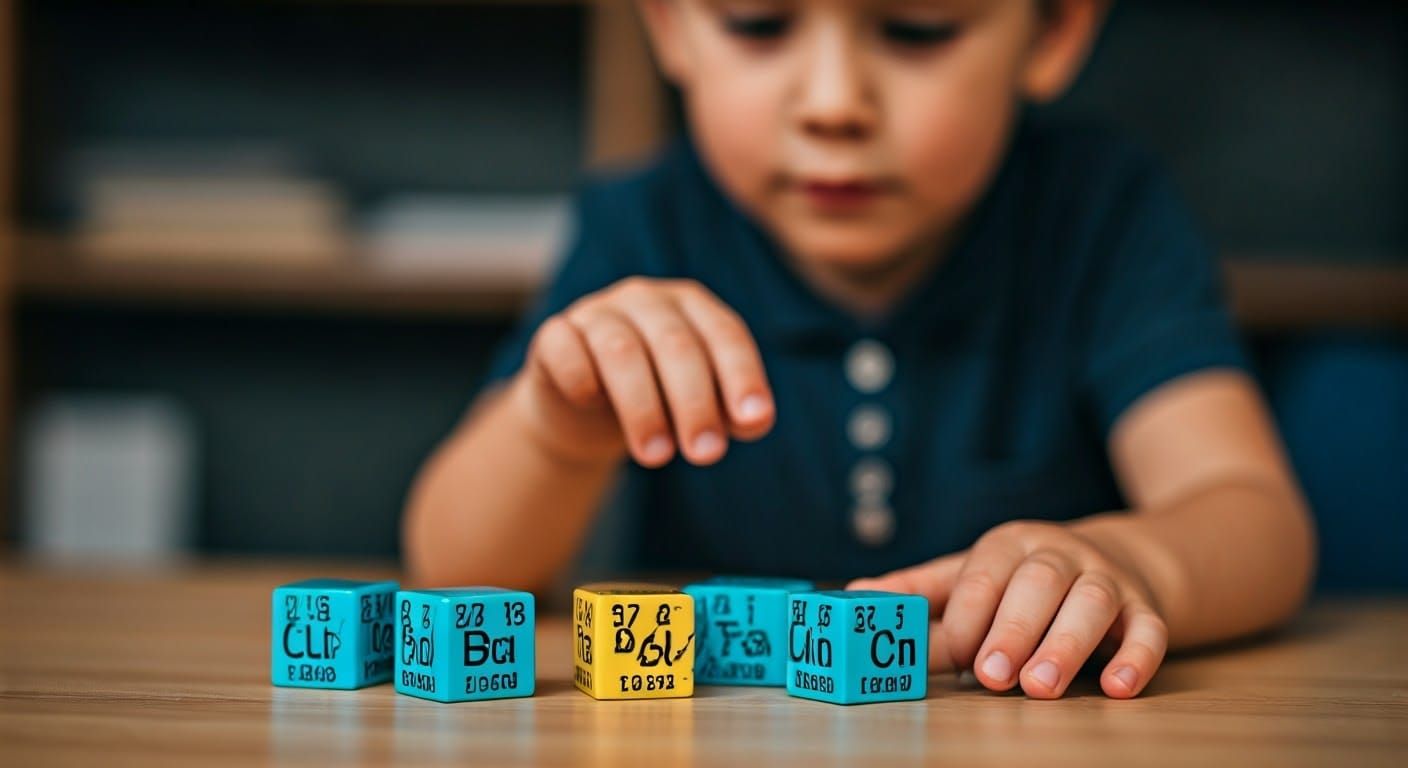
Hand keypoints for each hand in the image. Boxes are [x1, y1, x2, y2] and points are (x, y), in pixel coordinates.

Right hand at [511, 277, 774, 467]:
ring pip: (621, 351)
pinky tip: (591, 406)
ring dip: (643, 407)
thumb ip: (729, 411)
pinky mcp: (554, 334)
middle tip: (705, 455)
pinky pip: (565, 349)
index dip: (742, 376)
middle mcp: (646, 299)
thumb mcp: (697, 406)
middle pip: (676, 344)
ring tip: (657, 457)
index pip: (725, 334)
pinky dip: (581, 379)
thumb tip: (755, 422)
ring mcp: (596, 312)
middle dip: (695, 403)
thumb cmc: (656, 401)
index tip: (754, 421)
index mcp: (691, 306)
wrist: (583, 411)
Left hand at [849, 520, 1167, 698]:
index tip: (952, 657)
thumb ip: (919, 590)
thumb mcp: (971, 574)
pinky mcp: (1146, 609)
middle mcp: (1059, 554)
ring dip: (1065, 644)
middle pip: (1036, 584)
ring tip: (1041, 687)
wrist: (1115, 560)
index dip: (966, 618)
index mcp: (1009, 544)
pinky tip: (1117, 688)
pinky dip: (1136, 658)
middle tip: (990, 675)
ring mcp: (1106, 579)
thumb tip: (853, 595)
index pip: (983, 576)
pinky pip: (1148, 630)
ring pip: (1090, 604)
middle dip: (1012, 629)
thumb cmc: (1022, 579)